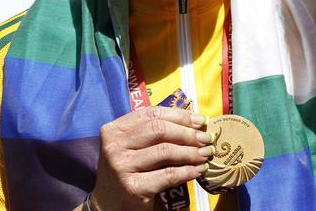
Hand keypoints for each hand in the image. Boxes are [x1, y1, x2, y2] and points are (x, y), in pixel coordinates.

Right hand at [89, 106, 213, 210]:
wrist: (109, 204)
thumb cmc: (129, 169)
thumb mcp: (134, 145)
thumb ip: (155, 132)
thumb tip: (194, 121)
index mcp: (114, 129)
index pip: (152, 114)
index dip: (179, 115)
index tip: (200, 120)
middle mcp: (114, 146)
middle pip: (159, 129)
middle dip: (188, 133)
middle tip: (206, 138)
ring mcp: (121, 166)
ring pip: (165, 151)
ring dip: (191, 152)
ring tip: (206, 154)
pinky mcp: (132, 187)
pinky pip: (168, 174)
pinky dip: (187, 171)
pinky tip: (198, 170)